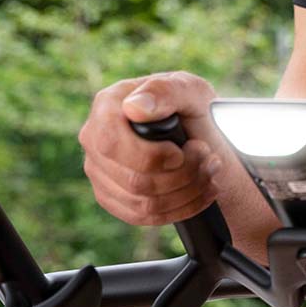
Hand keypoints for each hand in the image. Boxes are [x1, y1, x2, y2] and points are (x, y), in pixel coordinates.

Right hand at [79, 71, 226, 225]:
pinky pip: (142, 217)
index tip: (181, 152)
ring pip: (142, 203)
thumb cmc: (192, 106)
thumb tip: (134, 108)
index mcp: (107, 105)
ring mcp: (99, 171)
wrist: (202, 135)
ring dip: (188, 191)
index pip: (111, 143)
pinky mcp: (111, 197)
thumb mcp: (190, 89)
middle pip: (133, 180)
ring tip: (211, 170)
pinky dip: (182, 207)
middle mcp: (94, 139)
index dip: (150, 156)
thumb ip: (165, 91)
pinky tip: (203, 190)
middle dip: (182, 174)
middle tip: (208, 156)